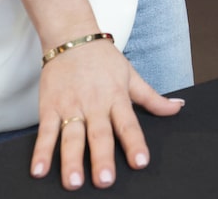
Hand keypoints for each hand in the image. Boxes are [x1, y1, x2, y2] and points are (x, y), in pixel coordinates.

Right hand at [31, 39, 184, 189]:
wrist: (72, 37)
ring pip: (72, 136)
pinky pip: (45, 132)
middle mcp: (95, 103)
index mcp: (116, 97)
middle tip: (105, 181)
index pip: (128, 123)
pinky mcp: (49, 107)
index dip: (135, 143)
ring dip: (72, 160)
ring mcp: (71, 106)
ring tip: (74, 182)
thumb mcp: (131, 75)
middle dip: (102, 158)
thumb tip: (178, 108)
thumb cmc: (104, 59)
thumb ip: (152, 97)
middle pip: (100, 134)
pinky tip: (39, 170)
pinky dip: (41, 151)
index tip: (141, 163)